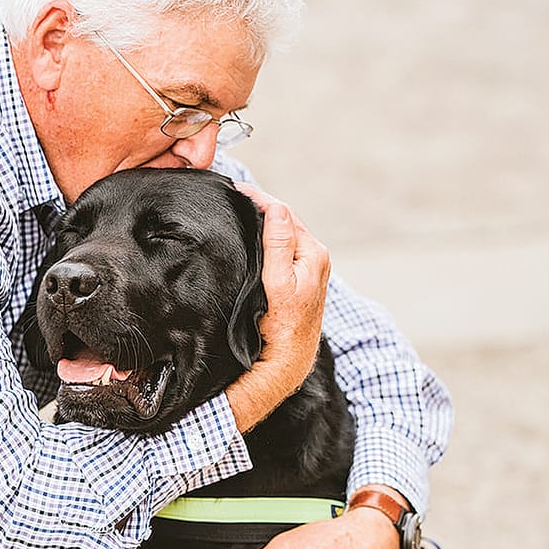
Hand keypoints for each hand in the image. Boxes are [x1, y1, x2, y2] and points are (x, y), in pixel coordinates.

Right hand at [225, 183, 329, 432]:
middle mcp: (316, 257)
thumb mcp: (278, 283)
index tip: (235, 189)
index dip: (259, 198)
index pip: (283, 213)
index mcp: (314, 253)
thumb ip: (278, 244)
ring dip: (264, 220)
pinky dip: (268, 237)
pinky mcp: (300, 278)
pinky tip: (251, 235)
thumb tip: (276, 208)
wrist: (287, 360)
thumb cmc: (282, 325)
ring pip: (283, 233)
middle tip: (232, 195)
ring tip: (239, 209)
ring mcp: (309, 268)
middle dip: (261, 205)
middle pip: (285, 220)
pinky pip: (283, 247)